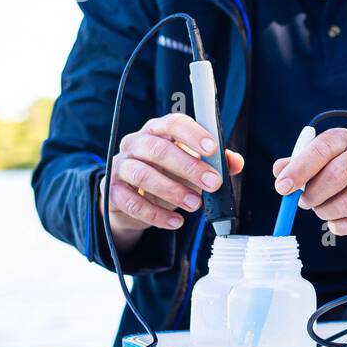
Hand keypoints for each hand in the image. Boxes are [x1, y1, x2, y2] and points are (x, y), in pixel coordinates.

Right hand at [103, 113, 244, 249]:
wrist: (135, 200)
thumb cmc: (167, 174)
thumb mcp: (192, 166)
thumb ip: (215, 162)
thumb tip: (236, 162)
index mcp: (157, 130)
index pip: (173, 123)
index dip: (193, 134)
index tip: (212, 149)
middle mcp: (135, 143)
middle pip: (158, 149)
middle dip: (188, 167)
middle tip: (213, 183)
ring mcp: (120, 166)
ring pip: (142, 174)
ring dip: (172, 191)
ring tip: (195, 204)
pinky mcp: (111, 191)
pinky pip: (131, 202)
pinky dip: (155, 214)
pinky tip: (175, 222)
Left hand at [272, 128, 346, 236]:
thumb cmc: (333, 166)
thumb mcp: (314, 159)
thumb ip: (295, 163)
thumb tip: (280, 170)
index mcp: (343, 139)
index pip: (321, 149)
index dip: (300, 169)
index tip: (282, 187)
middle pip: (338, 175)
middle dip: (314, 194)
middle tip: (303, 202)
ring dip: (325, 212)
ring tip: (320, 209)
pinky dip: (338, 226)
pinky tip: (334, 219)